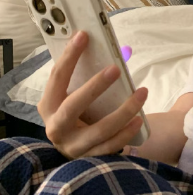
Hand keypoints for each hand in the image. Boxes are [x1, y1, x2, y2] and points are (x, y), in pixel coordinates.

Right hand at [37, 31, 147, 158]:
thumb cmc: (79, 113)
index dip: (69, 56)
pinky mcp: (89, 159)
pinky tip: (138, 120)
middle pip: (73, 106)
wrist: (78, 148)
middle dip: (94, 87)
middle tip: (115, 69)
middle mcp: (56, 127)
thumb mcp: (75, 95)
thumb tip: (117, 51)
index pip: (57, 77)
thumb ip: (88, 75)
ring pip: (99, 130)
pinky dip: (126, 133)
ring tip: (142, 93)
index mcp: (49, 106)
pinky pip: (110, 147)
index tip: (83, 35)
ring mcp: (73, 147)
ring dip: (123, 111)